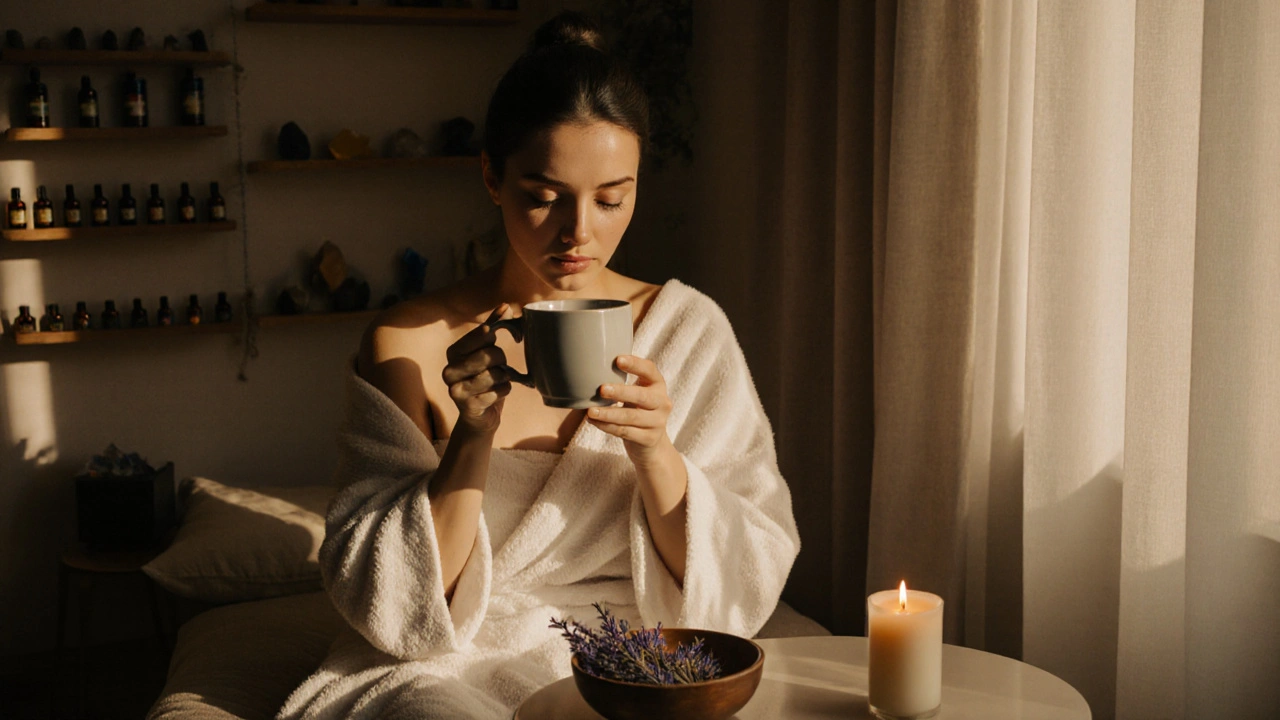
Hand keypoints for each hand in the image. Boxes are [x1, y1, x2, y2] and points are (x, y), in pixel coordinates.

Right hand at [442, 304, 512, 435]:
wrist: (480, 415)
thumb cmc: (485, 378)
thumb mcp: (487, 350)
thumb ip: (493, 327)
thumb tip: (505, 307)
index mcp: (453, 352)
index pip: (483, 333)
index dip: (495, 338)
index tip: (495, 341)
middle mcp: (449, 370)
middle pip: (490, 354)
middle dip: (501, 360)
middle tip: (498, 367)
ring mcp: (455, 390)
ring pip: (495, 374)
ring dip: (503, 378)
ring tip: (497, 381)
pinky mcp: (467, 406)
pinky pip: (498, 392)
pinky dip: (503, 392)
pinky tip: (495, 395)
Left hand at [587, 355, 675, 468]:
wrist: (650, 442)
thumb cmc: (636, 409)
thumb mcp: (635, 392)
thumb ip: (622, 380)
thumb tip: (590, 367)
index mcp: (657, 385)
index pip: (649, 370)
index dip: (635, 364)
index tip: (618, 359)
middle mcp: (662, 402)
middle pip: (641, 396)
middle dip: (620, 392)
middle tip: (601, 389)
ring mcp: (658, 422)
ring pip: (631, 416)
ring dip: (609, 414)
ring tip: (590, 411)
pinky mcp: (649, 439)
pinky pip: (625, 432)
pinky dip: (607, 427)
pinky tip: (593, 421)